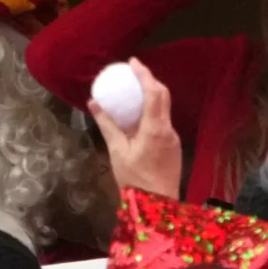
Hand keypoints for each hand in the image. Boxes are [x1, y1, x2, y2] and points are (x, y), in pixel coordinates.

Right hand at [88, 58, 181, 200]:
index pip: (154, 93)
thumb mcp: (117, 152)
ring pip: (165, 108)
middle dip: (150, 80)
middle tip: (133, 72)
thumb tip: (93, 103)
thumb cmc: (134, 180)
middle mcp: (168, 129)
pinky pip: (163, 120)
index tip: (133, 62)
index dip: (144, 74)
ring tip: (134, 89)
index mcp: (155, 129)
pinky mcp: (173, 145)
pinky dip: (153, 110)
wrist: (158, 205)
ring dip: (152, 94)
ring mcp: (173, 137)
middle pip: (163, 95)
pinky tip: (139, 114)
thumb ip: (107, 125)